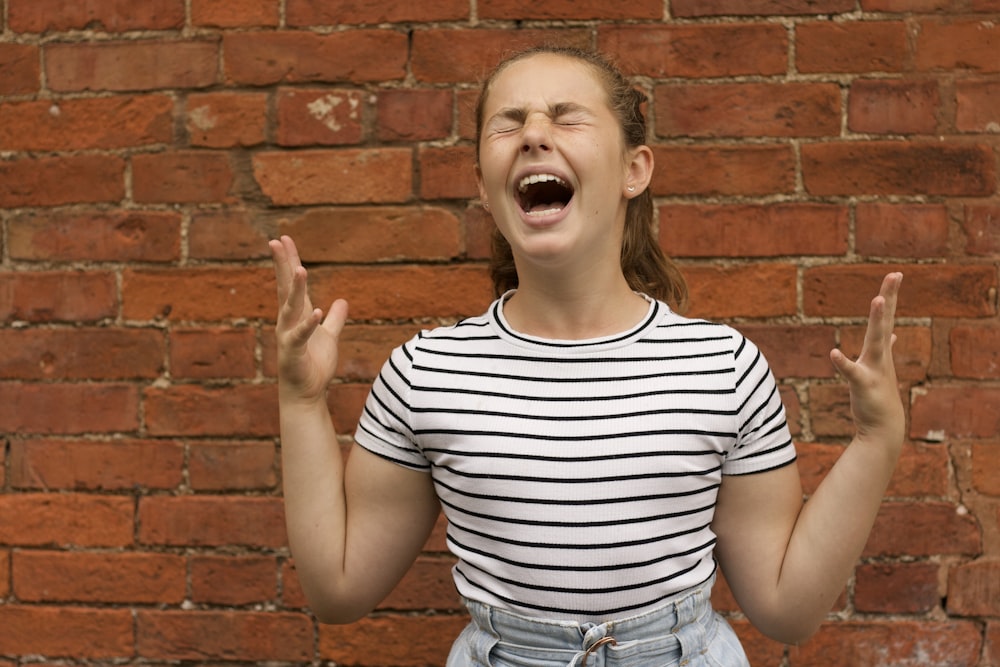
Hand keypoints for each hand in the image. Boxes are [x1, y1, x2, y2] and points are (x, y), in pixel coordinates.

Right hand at [269, 235, 347, 403]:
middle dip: (283, 265)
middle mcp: (288, 322)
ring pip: (290, 308)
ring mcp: (288, 336)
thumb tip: (342, 301)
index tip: (284, 239)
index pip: (292, 283)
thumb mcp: (329, 337)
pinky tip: (316, 311)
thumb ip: (335, 319)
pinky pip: (300, 335)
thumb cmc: (314, 366)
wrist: (307, 394)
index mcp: (296, 315)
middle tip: (276, 242)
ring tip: (301, 269)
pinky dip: (308, 323)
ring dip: (296, 289)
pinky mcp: (292, 352)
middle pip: (285, 288)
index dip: (289, 261)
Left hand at [830, 272, 904, 449]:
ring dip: (877, 321)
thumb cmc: (879, 396)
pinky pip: (852, 373)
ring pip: (876, 341)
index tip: (895, 274)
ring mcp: (874, 369)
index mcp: (879, 351)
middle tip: (895, 274)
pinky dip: (843, 363)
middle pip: (884, 321)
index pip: (885, 318)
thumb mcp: (881, 368)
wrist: (883, 427)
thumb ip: (884, 349)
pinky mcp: (864, 385)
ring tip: (878, 300)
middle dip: (889, 297)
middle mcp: (879, 356)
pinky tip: (833, 353)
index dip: (890, 296)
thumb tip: (891, 335)